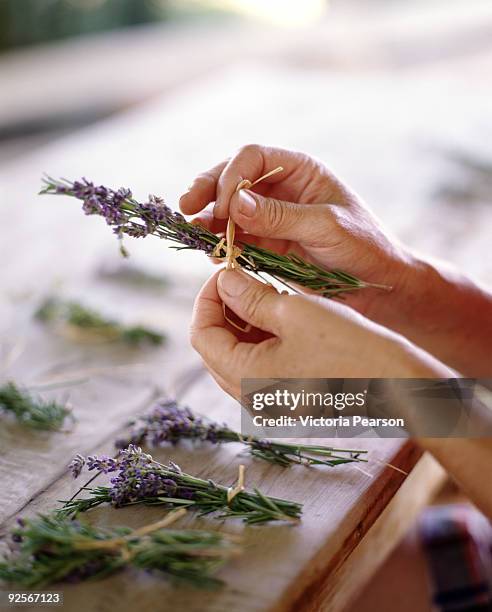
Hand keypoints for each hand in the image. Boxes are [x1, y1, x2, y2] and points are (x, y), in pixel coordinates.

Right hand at [180, 144, 414, 319]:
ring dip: (208, 219)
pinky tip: (213, 253)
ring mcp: (271, 217)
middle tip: (186, 207)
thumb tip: (234, 203)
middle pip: (232, 178)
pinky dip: (221, 243)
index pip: (252, 158)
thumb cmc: (363, 247)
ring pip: (228, 209)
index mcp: (299, 171)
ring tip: (195, 234)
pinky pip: (236, 238)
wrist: (377, 285)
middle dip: (207, 191)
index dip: (231, 177)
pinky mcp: (267, 244)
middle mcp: (281, 189)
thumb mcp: (325, 227)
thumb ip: (281, 216)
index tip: (223, 207)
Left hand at [190, 269, 447, 399]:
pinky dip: (261, 337)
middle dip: (224, 309)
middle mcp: (250, 398)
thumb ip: (251, 296)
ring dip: (243, 321)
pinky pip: (259, 365)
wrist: (398, 383)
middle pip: (216, 347)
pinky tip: (280, 313)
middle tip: (244, 278)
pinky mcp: (287, 398)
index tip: (225, 271)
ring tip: (265, 292)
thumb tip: (223, 280)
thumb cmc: (350, 346)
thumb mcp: (295, 311)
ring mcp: (269, 401)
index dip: (207, 298)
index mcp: (245, 379)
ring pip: (237, 355)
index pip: (202, 335)